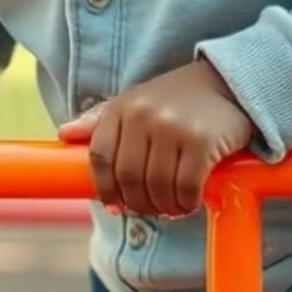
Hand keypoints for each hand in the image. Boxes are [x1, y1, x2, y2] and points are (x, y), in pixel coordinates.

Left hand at [58, 61, 252, 216]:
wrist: (227, 82)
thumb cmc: (176, 99)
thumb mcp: (135, 102)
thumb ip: (100, 120)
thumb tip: (64, 134)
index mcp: (123, 107)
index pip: (99, 156)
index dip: (104, 188)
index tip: (115, 205)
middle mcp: (144, 115)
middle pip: (127, 178)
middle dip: (137, 203)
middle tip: (151, 209)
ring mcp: (174, 128)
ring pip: (156, 188)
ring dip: (163, 207)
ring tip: (171, 207)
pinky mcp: (203, 142)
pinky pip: (186, 188)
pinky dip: (185, 203)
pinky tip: (189, 201)